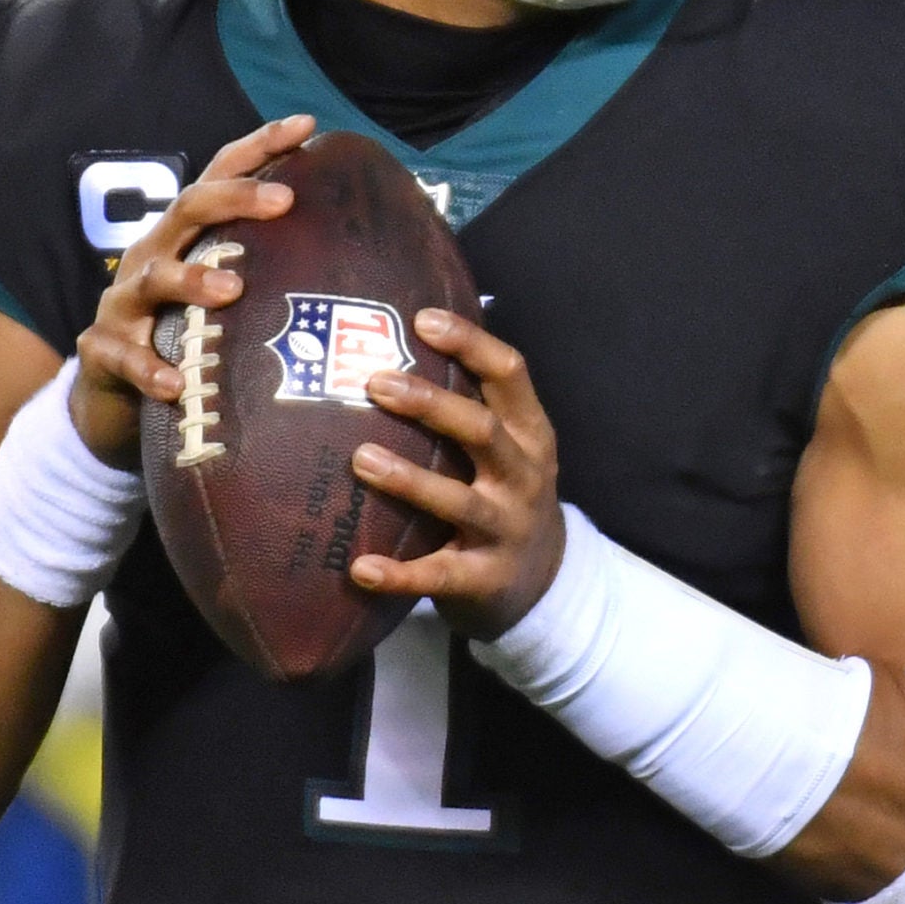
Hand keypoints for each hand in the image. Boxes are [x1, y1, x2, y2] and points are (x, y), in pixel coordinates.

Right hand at [69, 115, 314, 466]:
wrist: (110, 394)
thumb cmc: (183, 335)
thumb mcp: (222, 295)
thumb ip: (269, 271)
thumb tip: (358, 257)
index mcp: (184, 235)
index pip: (220, 176)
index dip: (259, 147)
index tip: (307, 124)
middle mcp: (152, 256)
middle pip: (188, 210)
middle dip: (235, 199)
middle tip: (285, 201)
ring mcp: (123, 303)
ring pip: (155, 279)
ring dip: (193, 280)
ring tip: (232, 290)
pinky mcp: (103, 351)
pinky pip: (124, 357)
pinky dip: (149, 370)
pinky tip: (175, 385)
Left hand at [349, 310, 563, 638]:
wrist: (545, 583)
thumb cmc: (507, 494)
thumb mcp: (512, 445)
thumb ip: (476, 400)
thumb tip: (415, 325)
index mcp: (531, 434)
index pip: (510, 375)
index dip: (471, 343)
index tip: (422, 320)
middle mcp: (524, 477)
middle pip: (482, 431)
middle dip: (431, 404)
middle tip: (376, 382)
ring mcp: (507, 530)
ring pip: (459, 502)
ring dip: (409, 480)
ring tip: (361, 459)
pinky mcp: (484, 580)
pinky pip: (439, 576)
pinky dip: (399, 574)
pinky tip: (359, 567)